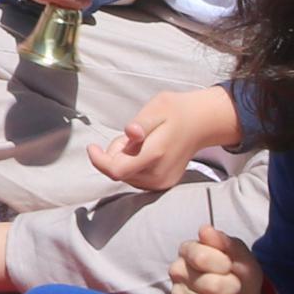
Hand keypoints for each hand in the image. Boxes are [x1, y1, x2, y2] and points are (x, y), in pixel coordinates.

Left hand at [98, 87, 242, 194]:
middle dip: (115, 154)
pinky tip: (146, 152)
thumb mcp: (157, 107)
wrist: (201, 124)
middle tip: (132, 135)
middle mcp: (158, 174)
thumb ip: (141, 123)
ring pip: (126, 176)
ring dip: (124, 160)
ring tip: (142, 142)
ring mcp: (162, 183)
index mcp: (155, 154)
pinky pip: (135, 179)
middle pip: (118, 172)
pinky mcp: (163, 185)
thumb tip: (131, 132)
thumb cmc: (175, 112)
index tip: (92, 146)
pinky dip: (133, 166)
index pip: (116, 170)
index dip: (99, 161)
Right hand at [169, 228, 266, 293]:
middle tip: (235, 285)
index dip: (223, 264)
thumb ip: (226, 242)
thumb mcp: (242, 256)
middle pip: (209, 284)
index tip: (230, 265)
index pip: (201, 257)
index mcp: (188, 251)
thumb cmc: (240, 273)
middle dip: (232, 286)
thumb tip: (205, 230)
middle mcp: (177, 272)